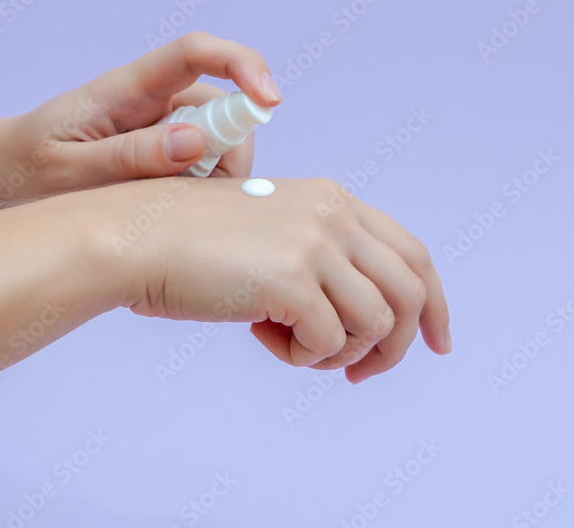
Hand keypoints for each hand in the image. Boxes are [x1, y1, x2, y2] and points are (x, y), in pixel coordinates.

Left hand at [0, 32, 281, 209]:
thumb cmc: (25, 169)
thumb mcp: (70, 171)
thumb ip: (131, 157)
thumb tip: (197, 141)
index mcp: (126, 88)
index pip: (195, 52)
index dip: (242, 65)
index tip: (271, 100)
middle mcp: (151, 97)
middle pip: (222, 109)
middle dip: (229, 155)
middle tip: (197, 205)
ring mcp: (158, 122)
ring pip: (219, 141)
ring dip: (213, 179)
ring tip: (166, 213)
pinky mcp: (161, 147)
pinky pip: (202, 161)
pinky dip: (200, 189)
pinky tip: (167, 214)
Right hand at [107, 177, 450, 382]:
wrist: (136, 237)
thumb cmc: (192, 244)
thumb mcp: (273, 233)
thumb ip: (322, 259)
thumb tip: (365, 321)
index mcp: (334, 199)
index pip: (413, 254)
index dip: (435, 304)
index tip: (437, 343)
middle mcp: (334, 215)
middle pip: (411, 294)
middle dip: (398, 346)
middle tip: (361, 374)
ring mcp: (315, 244)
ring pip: (376, 325)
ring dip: (339, 354)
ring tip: (292, 346)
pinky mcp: (291, 279)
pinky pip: (328, 344)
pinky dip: (302, 358)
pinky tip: (263, 337)